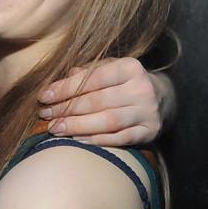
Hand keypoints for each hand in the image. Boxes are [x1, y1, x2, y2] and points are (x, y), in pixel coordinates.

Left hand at [37, 58, 174, 145]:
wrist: (163, 97)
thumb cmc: (125, 80)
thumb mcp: (109, 68)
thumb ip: (86, 72)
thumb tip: (61, 80)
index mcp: (131, 68)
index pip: (92, 79)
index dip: (65, 88)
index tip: (44, 96)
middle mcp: (142, 89)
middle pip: (97, 101)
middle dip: (66, 109)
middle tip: (45, 115)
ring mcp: (148, 112)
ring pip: (107, 122)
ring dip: (77, 126)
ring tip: (55, 128)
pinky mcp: (150, 132)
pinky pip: (119, 138)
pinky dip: (96, 140)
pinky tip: (77, 139)